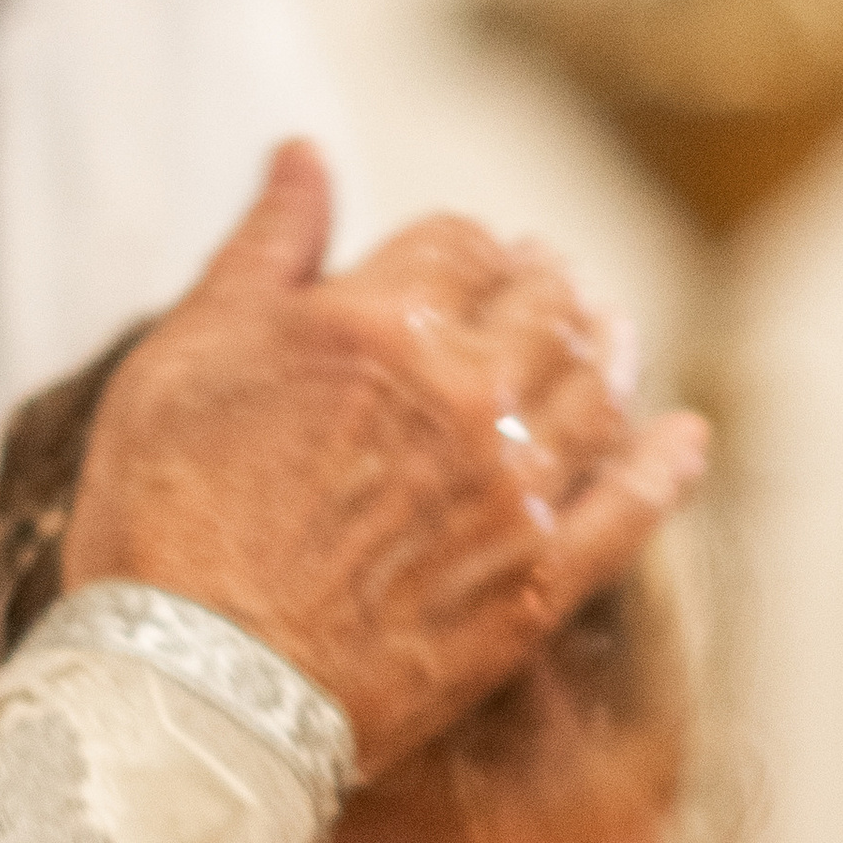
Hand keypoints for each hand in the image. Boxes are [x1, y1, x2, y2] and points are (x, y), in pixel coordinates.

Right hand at [63, 145, 705, 777]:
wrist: (191, 690)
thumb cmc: (160, 521)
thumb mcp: (183, 357)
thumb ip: (262, 249)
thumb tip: (305, 152)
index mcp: (379, 322)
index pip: (464, 241)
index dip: (463, 245)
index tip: (456, 263)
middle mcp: (465, 394)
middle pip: (547, 303)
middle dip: (545, 284)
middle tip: (544, 287)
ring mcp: (513, 492)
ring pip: (600, 389)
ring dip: (608, 350)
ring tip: (602, 340)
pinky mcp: (538, 584)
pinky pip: (632, 509)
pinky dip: (665, 465)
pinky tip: (682, 439)